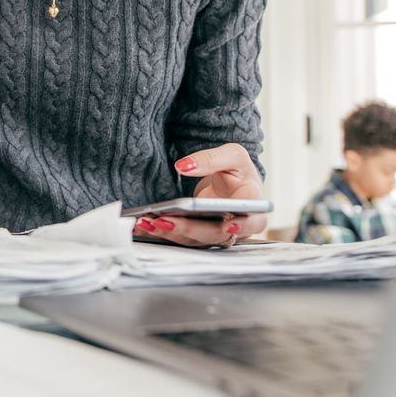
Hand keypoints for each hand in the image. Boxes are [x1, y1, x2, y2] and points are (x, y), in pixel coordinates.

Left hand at [133, 144, 267, 247]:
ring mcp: (217, 235)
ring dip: (169, 233)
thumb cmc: (238, 171)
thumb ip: (211, 158)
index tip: (227, 225)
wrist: (232, 183)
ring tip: (146, 222)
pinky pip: (181, 238)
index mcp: (253, 206)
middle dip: (188, 228)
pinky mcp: (199, 236)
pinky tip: (142, 226)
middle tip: (163, 220)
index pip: (251, 220)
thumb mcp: (232, 156)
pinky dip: (161, 233)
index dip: (241, 226)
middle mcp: (237, 226)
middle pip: (214, 234)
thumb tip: (183, 166)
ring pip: (194, 240)